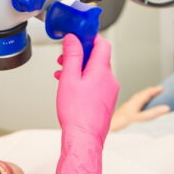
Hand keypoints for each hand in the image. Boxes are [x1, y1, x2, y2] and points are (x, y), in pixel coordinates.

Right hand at [54, 34, 118, 173]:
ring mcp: (110, 91)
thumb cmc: (77, 113)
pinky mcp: (106, 101)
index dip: (89, 36)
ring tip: (63, 73)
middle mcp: (110, 80)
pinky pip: (97, 83)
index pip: (102, 43)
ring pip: (96, 71)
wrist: (84, 139)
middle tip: (65, 56)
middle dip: (80, 54)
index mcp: (102, 70)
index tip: (77, 35)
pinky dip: (84, 80)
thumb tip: (72, 39)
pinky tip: (71, 87)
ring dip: (80, 68)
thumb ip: (71, 55)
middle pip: (98, 57)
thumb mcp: (69, 78)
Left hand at [109, 87, 169, 131]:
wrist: (110, 125)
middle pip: (143, 94)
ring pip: (138, 98)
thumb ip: (153, 113)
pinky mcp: (125, 111)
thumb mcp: (141, 118)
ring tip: (151, 98)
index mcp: (136, 101)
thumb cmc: (123, 121)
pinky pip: (135, 103)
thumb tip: (166, 108)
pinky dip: (141, 102)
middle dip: (151, 92)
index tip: (162, 88)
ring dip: (145, 97)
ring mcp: (128, 106)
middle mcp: (132, 102)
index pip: (147, 92)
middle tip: (158, 91)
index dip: (155, 90)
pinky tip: (140, 108)